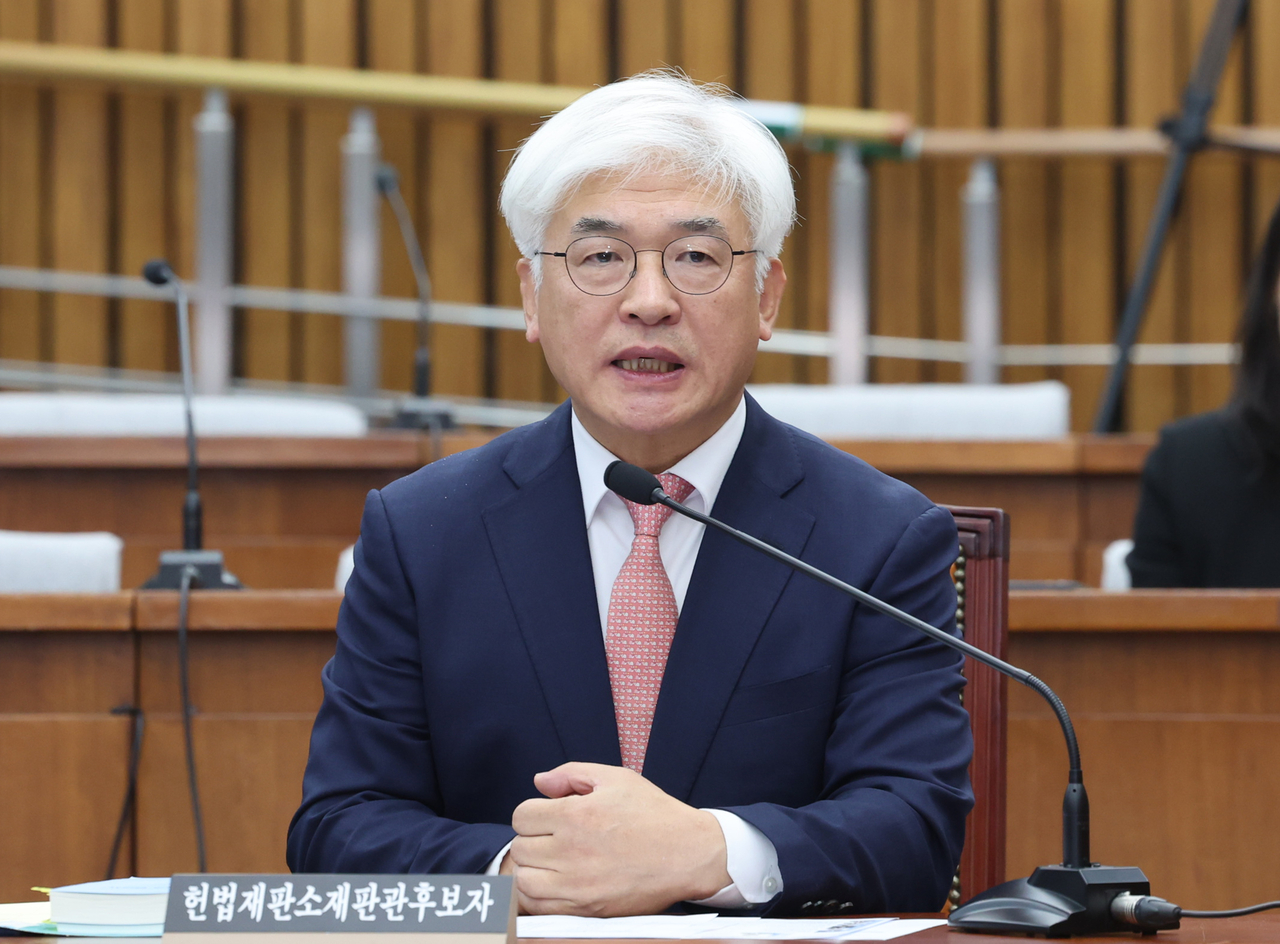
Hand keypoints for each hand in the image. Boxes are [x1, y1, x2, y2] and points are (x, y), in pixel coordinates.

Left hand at [509, 762, 730, 915]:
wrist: (689, 854)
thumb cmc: (654, 813)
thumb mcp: (616, 778)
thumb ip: (572, 773)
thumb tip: (540, 781)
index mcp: (575, 815)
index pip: (521, 816)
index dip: (534, 812)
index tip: (550, 816)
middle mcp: (570, 850)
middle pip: (520, 847)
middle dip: (534, 838)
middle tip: (555, 837)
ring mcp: (576, 884)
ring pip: (523, 879)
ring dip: (533, 867)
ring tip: (553, 860)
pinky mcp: (585, 909)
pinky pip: (539, 906)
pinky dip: (539, 894)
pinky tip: (556, 882)